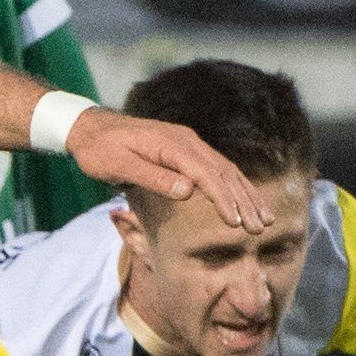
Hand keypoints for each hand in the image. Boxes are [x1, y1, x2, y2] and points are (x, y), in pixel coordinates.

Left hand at [68, 110, 273, 228]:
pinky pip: (217, 168)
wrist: (91, 128)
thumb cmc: (101, 150)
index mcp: (172, 145)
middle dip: (244, 201)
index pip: (207, 174)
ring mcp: (188, 143)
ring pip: (226, 170)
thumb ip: (153, 177)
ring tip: (263, 218)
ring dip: (246, 194)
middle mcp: (187, 141)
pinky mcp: (186, 149)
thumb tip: (187, 190)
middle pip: (224, 172)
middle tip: (260, 227)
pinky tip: (245, 200)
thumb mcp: (120, 166)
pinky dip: (234, 185)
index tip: (236, 222)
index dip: (223, 199)